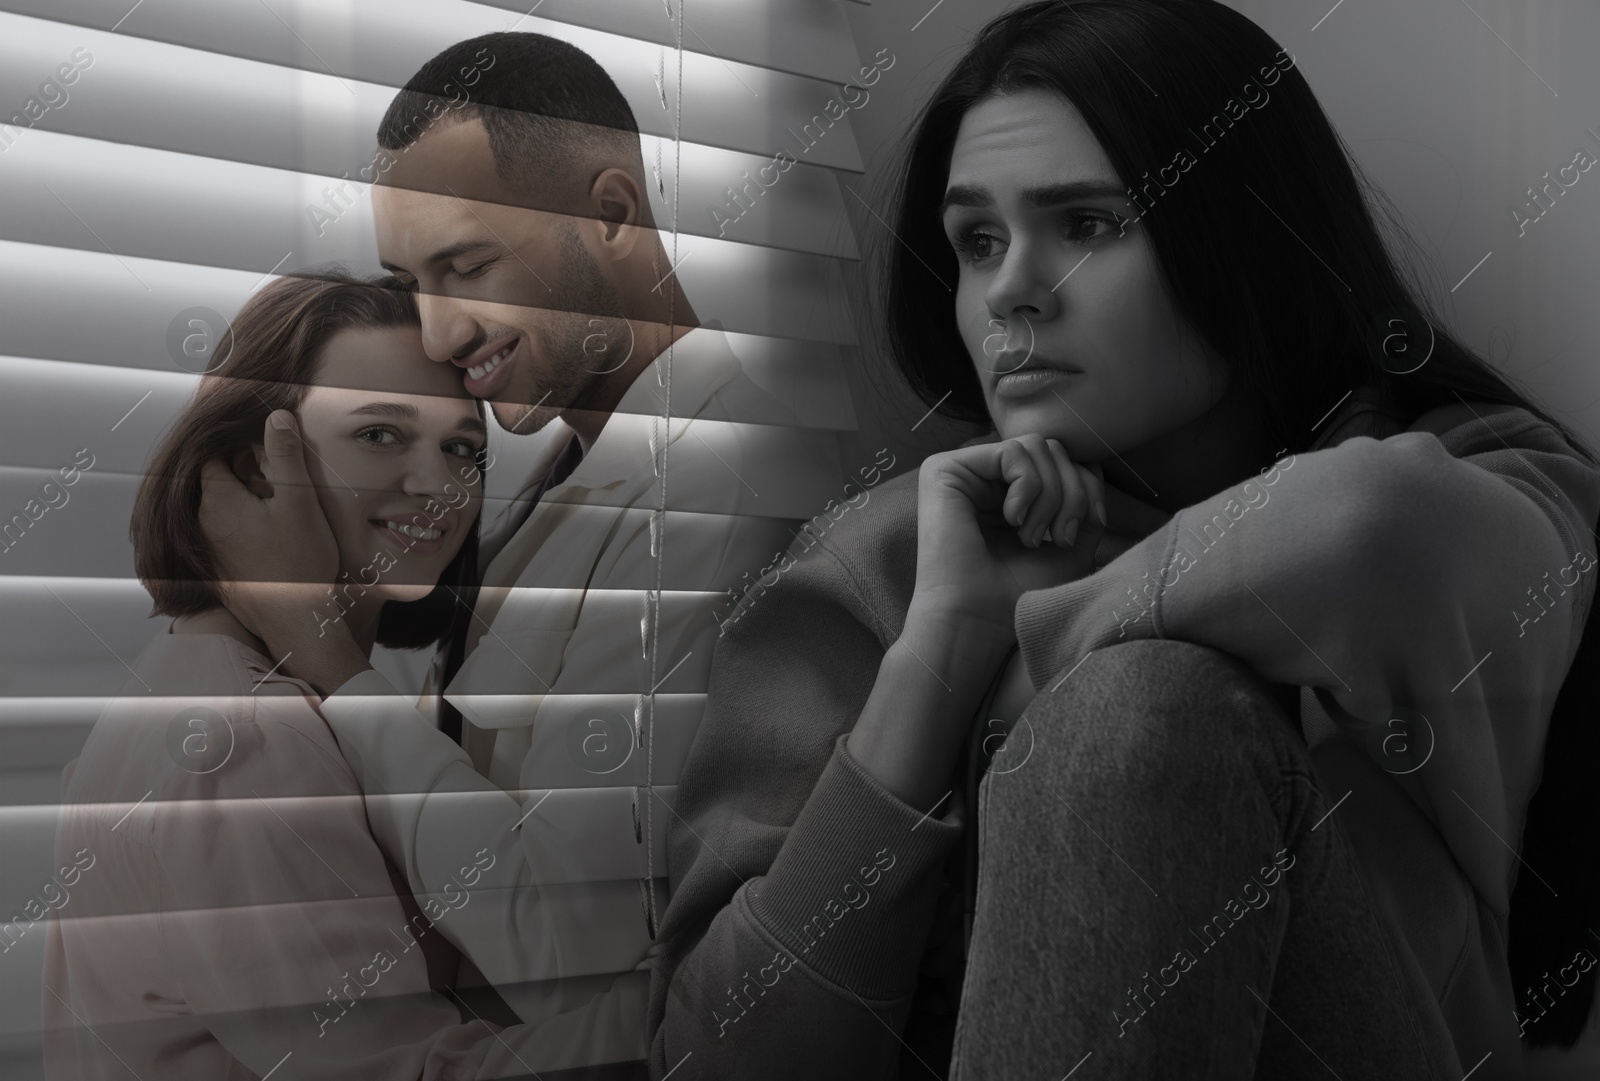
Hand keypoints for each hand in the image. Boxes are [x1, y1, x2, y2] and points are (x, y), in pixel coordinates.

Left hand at [198, 411, 340, 648]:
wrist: (293, 621)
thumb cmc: (298, 562)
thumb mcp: (299, 502)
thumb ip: (286, 456)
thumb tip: (276, 416)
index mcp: (218, 500)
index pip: (213, 456)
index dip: (237, 445)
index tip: (262, 444)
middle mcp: (204, 523)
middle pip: (214, 482)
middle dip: (241, 471)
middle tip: (276, 473)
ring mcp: (210, 549)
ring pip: (220, 510)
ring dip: (243, 501)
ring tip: (278, 503)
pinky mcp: (220, 569)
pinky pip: (225, 536)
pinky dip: (242, 527)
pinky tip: (271, 535)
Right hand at [911, 435, 1107, 644]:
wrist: (978, 623)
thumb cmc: (1019, 596)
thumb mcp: (1070, 546)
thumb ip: (1085, 505)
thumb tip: (1093, 470)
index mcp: (1008, 494)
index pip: (1063, 463)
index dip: (1086, 490)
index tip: (1078, 535)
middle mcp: (983, 478)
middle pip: (1054, 450)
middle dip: (1071, 494)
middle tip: (1058, 538)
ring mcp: (962, 471)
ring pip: (1037, 446)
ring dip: (1050, 495)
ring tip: (1031, 537)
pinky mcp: (944, 470)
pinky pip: (1013, 451)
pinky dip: (1028, 487)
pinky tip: (1012, 521)